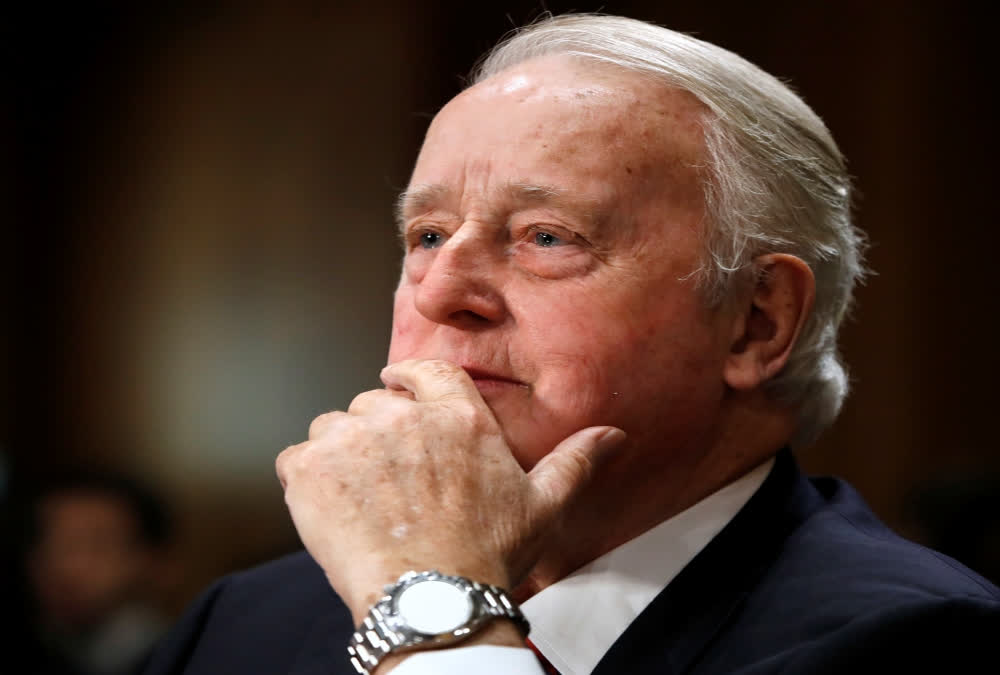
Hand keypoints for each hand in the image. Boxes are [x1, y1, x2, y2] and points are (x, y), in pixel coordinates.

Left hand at [275, 358, 624, 622]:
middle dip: (377, 434)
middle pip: (373, 404)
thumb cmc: (488, 556)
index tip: (398, 389)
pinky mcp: (311, 468)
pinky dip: (308, 480)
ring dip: (341, 455)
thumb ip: (575, 461)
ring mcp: (353, 439)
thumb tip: (613, 434)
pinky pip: (297, 457)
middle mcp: (404, 416)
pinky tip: (334, 511)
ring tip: (361, 499)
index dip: (407, 379)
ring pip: (332, 427)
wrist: (433, 600)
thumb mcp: (543, 506)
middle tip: (388, 480)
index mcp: (459, 416)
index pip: (424, 370)